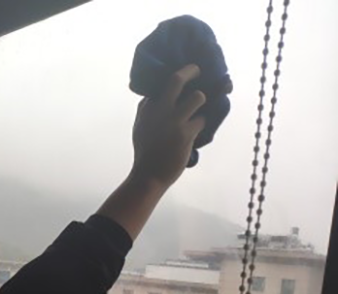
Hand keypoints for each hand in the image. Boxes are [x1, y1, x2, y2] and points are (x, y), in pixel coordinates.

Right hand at [130, 64, 206, 189]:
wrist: (148, 176)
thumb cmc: (145, 153)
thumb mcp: (139, 128)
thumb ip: (146, 111)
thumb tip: (153, 97)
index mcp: (146, 108)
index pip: (161, 84)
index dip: (176, 77)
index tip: (184, 73)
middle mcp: (158, 110)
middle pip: (177, 80)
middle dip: (191, 71)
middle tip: (198, 70)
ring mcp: (172, 121)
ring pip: (197, 97)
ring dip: (201, 102)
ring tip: (197, 111)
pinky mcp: (185, 134)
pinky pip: (202, 120)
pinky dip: (200, 125)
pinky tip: (195, 133)